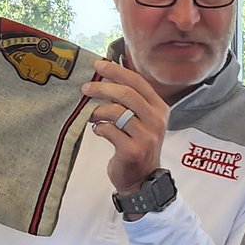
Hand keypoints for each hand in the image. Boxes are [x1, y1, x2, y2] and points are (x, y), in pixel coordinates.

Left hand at [81, 59, 169, 192]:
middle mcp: (156, 120)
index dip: (117, 71)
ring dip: (97, 110)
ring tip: (89, 114)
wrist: (141, 179)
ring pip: (117, 112)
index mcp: (159, 108)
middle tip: (85, 88)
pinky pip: (109, 131)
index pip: (137, 82)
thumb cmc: (137, 146)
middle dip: (102, 87)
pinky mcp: (133, 150)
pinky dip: (99, 128)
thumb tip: (105, 76)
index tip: (98, 65)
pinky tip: (97, 130)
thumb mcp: (141, 121)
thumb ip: (130, 102)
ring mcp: (146, 136)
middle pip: (127, 94)